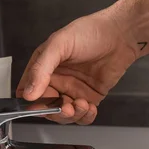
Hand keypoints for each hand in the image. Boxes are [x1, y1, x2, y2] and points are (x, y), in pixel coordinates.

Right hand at [16, 9, 136, 124]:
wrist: (120, 36)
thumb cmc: (90, 32)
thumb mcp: (59, 44)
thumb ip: (41, 69)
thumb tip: (29, 92)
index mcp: (43, 67)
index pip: (28, 91)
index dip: (31, 102)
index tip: (40, 106)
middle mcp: (57, 81)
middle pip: (46, 108)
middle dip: (55, 113)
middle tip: (65, 108)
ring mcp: (73, 91)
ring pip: (64, 115)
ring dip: (71, 115)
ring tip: (81, 104)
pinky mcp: (90, 97)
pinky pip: (83, 116)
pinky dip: (85, 117)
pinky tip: (90, 107)